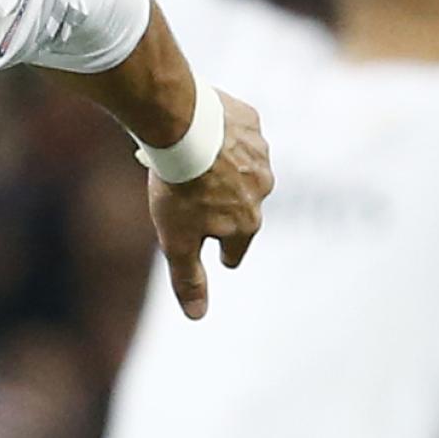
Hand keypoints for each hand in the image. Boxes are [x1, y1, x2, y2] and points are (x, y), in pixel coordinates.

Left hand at [148, 90, 272, 319]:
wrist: (182, 124)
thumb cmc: (179, 186)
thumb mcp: (176, 240)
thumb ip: (188, 278)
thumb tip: (197, 316)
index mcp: (246, 222)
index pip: (235, 247)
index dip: (225, 252)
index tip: (224, 257)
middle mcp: (262, 189)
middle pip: (243, 205)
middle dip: (227, 207)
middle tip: (205, 199)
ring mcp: (260, 153)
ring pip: (244, 167)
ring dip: (228, 168)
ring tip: (203, 162)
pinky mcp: (251, 121)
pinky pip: (241, 132)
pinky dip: (228, 135)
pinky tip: (210, 131)